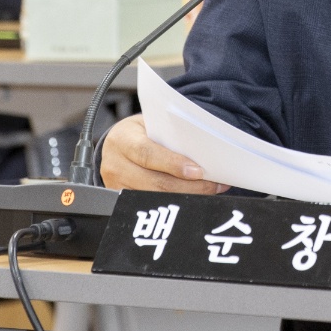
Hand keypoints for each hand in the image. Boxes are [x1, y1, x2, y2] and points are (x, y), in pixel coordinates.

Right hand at [100, 113, 228, 194]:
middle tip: (215, 184)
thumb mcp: (151, 125)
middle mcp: (115, 165)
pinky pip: (152, 205)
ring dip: (187, 197)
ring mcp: (116, 187)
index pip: (147, 154)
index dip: (173, 164)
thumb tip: (203, 152)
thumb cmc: (141, 132)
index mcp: (123, 140)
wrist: (117, 145)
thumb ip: (170, 136)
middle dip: (190, 186)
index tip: (198, 171)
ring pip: (156, 198)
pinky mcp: (121, 202)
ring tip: (211, 190)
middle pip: (155, 183)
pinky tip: (195, 198)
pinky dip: (176, 203)